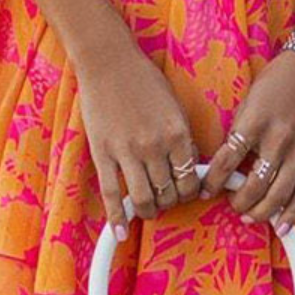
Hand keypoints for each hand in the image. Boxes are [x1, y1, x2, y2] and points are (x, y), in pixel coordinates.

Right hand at [77, 43, 201, 240]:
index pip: (191, 179)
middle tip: (168, 200)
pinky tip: (121, 232)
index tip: (187, 194)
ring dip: (149, 211)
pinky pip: (111, 194)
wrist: (108, 62)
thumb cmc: (143, 80)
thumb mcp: (174, 106)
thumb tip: (188, 167)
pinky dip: (117, 218)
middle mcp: (155, 147)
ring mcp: (127, 152)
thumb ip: (182, 137)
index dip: (191, 192)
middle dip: (171, 202)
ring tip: (149, 210)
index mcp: (177, 133)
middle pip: (169, 193)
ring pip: (143, 199)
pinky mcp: (103, 154)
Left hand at [200, 44, 294, 236]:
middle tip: (233, 206)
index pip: (227, 161)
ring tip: (250, 216)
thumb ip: (240, 130)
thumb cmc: (278, 81)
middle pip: (254, 185)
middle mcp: (277, 139)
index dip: (213, 182)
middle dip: (239, 202)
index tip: (205, 191)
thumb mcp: (249, 100)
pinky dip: (291, 213)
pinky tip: (280, 226)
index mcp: (254, 123)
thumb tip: (226, 161)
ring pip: (278, 194)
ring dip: (261, 212)